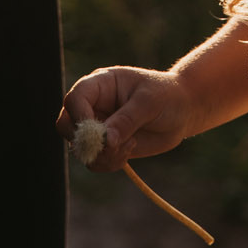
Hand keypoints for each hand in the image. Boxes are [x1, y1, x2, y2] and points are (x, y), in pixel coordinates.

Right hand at [59, 64, 197, 166]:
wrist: (182, 110)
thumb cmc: (167, 96)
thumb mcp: (149, 102)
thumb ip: (127, 119)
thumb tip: (107, 141)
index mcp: (100, 84)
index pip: (75, 98)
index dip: (80, 117)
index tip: (98, 133)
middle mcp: (93, 105)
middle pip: (65, 124)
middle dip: (85, 142)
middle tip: (111, 147)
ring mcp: (97, 126)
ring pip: (79, 148)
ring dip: (101, 155)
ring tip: (129, 147)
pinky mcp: (106, 145)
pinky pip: (94, 161)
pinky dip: (108, 163)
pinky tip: (130, 151)